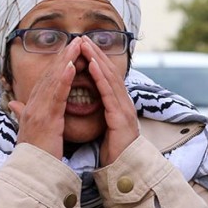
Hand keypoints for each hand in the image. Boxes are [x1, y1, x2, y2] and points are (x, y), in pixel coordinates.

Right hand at [8, 38, 80, 159]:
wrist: (30, 173)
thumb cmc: (34, 153)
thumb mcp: (30, 130)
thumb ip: (22, 113)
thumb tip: (12, 103)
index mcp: (31, 107)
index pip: (46, 80)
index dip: (58, 63)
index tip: (70, 49)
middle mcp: (32, 106)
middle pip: (49, 75)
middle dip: (63, 56)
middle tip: (77, 39)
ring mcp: (37, 111)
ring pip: (53, 80)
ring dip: (65, 61)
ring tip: (77, 45)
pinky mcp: (45, 119)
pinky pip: (56, 95)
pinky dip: (63, 79)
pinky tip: (71, 66)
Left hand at [80, 38, 138, 165]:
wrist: (125, 170)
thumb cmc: (113, 152)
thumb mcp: (102, 128)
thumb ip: (97, 113)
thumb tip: (86, 104)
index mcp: (117, 105)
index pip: (105, 77)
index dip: (95, 61)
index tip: (82, 47)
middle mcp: (123, 103)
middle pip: (109, 72)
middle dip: (96, 54)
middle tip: (82, 37)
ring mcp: (124, 109)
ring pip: (111, 79)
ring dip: (98, 60)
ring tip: (86, 45)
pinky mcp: (121, 117)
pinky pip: (110, 94)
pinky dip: (102, 78)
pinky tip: (94, 66)